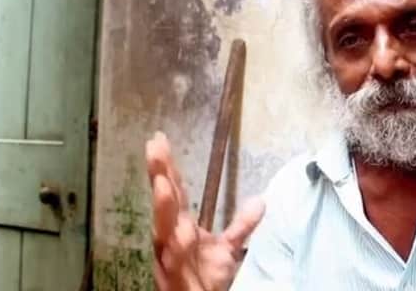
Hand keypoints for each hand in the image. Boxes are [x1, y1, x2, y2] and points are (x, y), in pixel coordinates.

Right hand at [146, 132, 264, 290]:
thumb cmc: (205, 277)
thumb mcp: (227, 249)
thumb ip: (241, 225)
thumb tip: (261, 201)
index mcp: (179, 227)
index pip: (174, 190)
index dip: (166, 166)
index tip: (159, 139)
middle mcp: (170, 238)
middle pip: (164, 202)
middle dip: (158, 176)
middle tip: (154, 149)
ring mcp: (170, 257)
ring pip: (165, 230)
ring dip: (164, 208)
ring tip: (164, 184)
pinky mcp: (176, 278)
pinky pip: (176, 261)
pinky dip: (179, 246)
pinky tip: (184, 230)